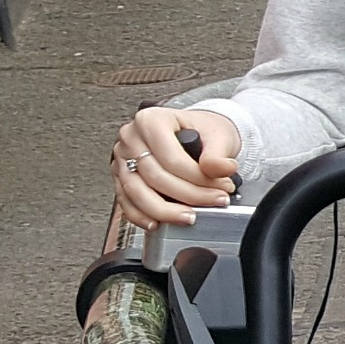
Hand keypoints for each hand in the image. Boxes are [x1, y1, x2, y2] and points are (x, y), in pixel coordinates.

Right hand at [113, 106, 240, 228]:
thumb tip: (223, 169)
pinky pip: (126, 200)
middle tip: (215, 202)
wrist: (195, 131)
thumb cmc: (203, 129)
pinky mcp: (120, 176)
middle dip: (188, 195)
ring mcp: (122, 158)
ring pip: (136, 191)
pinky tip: (158, 223)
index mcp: (151, 120)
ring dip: (164, 211)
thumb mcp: (218, 135)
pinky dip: (141, 215)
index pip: (172, 158)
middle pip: (154, 176)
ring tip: (189, 218)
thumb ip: (219, 155)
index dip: (198, 178)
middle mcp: (131, 137)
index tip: (223, 187)